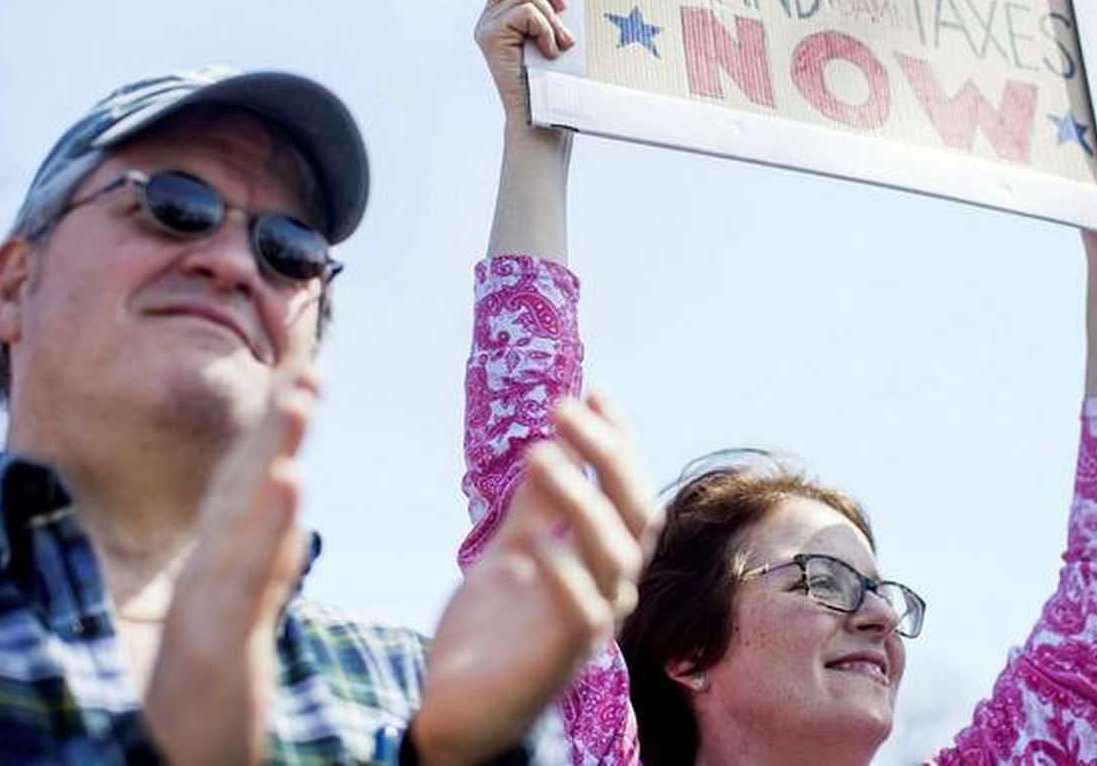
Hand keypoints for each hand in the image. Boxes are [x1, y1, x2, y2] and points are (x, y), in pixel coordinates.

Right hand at [143, 373, 316, 764]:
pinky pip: (244, 578)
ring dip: (274, 448)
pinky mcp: (214, 640)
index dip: (280, 421)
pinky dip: (267, 528)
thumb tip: (279, 487)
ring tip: (307, 393)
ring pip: (246, 515)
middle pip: (248, 479)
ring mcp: (209, 601)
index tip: (312, 361)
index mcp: (225, 561)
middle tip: (316, 356)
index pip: (254, 479)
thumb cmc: (205, 690)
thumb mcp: (239, 611)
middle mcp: (211, 569)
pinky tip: (292, 481)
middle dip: (281, 416)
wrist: (177, 757)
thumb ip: (262, 550)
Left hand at [413, 395, 655, 764]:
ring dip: (581, 498)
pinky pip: (582, 612)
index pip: (627, 486)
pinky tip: (537, 542)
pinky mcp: (564, 657)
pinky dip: (564, 573)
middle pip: (635, 509)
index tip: (594, 390)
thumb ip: (535, 507)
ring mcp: (594, 620)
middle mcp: (611, 584)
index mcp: (601, 556)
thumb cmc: (492, 630)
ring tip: (540, 453)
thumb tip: (552, 443)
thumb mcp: (510, 550)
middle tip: (563, 408)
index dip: (617, 438)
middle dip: (606, 453)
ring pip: (614, 552)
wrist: (460, 707)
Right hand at [474, 0, 574, 121]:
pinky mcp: (489, 36)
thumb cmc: (558, 80)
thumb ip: (554, 11)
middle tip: (564, 10)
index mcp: (506, 12)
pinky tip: (550, 52)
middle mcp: (490, 15)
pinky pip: (527, 12)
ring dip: (553, 19)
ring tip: (559, 45)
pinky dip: (546, 30)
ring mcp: (486, 25)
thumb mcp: (559, 36)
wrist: (543, 119)